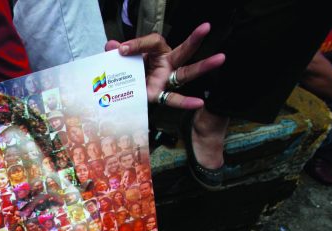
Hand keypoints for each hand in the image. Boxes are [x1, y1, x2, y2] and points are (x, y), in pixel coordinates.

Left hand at [105, 23, 224, 108]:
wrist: (121, 89)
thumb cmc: (129, 69)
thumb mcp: (123, 58)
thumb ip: (120, 51)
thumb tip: (111, 46)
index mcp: (157, 51)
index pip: (153, 42)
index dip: (137, 44)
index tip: (122, 49)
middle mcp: (166, 63)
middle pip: (183, 51)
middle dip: (194, 40)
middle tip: (207, 27)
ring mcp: (167, 79)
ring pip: (187, 73)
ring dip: (203, 66)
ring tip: (220, 58)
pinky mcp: (160, 94)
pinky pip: (175, 98)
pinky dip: (187, 102)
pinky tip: (200, 103)